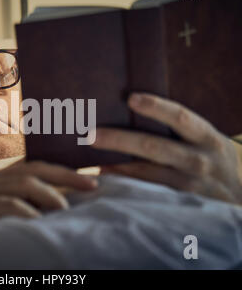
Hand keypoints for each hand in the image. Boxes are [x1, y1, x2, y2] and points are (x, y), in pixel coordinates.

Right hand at [0, 161, 97, 224]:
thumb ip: (18, 203)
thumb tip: (56, 205)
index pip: (35, 166)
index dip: (63, 171)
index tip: (90, 179)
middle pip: (34, 169)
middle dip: (66, 176)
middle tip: (92, 185)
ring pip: (22, 184)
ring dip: (49, 195)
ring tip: (66, 210)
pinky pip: (3, 205)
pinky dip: (24, 212)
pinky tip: (38, 221)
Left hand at [93, 93, 241, 204]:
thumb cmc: (213, 158)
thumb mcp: (207, 139)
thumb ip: (180, 128)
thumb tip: (134, 108)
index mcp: (206, 137)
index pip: (180, 117)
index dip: (156, 107)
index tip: (130, 98)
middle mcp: (199, 160)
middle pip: (154, 147)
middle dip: (119, 140)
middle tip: (90, 135)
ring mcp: (190, 185)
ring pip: (146, 173)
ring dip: (116, 164)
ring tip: (89, 155)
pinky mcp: (181, 203)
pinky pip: (147, 192)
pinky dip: (124, 182)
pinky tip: (106, 174)